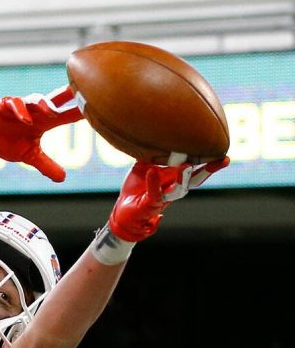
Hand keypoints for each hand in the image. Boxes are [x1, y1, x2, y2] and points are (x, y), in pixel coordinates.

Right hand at [0, 86, 82, 181]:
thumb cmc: (7, 142)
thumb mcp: (30, 157)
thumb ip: (46, 166)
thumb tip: (63, 178)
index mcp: (45, 121)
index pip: (67, 114)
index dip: (80, 111)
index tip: (97, 109)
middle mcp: (35, 110)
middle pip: (55, 100)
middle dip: (68, 95)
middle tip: (81, 93)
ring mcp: (20, 106)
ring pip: (35, 100)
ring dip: (43, 104)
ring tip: (50, 111)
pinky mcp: (4, 105)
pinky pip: (13, 104)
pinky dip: (20, 110)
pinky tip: (26, 118)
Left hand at [107, 157, 228, 241]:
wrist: (124, 214)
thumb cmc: (136, 190)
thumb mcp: (144, 166)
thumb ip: (153, 153)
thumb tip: (156, 132)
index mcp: (175, 180)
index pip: (195, 168)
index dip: (208, 160)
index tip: (222, 149)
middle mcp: (173, 189)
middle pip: (195, 179)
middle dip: (209, 169)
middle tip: (224, 159)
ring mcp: (163, 198)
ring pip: (179, 188)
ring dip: (184, 177)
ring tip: (187, 165)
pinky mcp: (150, 205)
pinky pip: (154, 193)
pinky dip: (154, 182)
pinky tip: (152, 171)